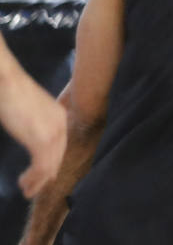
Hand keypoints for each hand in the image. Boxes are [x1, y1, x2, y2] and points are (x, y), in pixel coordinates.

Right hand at [0, 71, 66, 197]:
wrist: (8, 84)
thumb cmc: (14, 94)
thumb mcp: (31, 110)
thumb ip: (37, 123)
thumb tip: (32, 133)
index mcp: (60, 117)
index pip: (60, 146)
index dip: (51, 162)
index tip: (42, 174)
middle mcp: (61, 125)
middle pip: (57, 157)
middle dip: (46, 175)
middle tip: (33, 189)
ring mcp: (53, 133)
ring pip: (50, 165)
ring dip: (38, 181)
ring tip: (27, 191)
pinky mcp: (41, 140)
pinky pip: (42, 166)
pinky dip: (34, 178)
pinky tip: (24, 184)